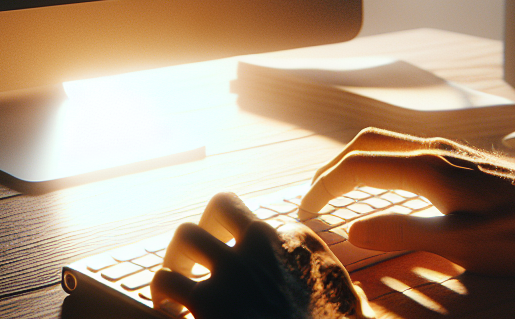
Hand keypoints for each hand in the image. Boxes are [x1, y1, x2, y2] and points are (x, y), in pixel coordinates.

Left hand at [151, 192, 372, 318]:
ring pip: (185, 235)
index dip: (254, 249)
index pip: (264, 224)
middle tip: (198, 257)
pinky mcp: (205, 303)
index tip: (251, 272)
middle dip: (206, 226)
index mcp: (298, 242)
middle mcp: (262, 245)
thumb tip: (353, 296)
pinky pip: (165, 281)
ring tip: (175, 282)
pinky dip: (161, 294)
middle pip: (219, 207)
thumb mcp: (352, 304)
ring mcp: (231, 271)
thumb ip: (344, 290)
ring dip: (176, 256)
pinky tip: (169, 312)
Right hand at [299, 128, 514, 275]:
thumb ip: (404, 233)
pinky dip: (379, 161)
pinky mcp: (463, 157)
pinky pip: (406, 149)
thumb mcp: (462, 244)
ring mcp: (450, 149)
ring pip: (387, 143)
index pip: (357, 167)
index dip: (324, 188)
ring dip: (355, 161)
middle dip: (332, 167)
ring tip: (341, 189)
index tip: (306, 212)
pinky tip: (388, 184)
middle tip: (313, 196)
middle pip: (366, 144)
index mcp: (427, 167)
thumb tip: (353, 228)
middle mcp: (435, 148)